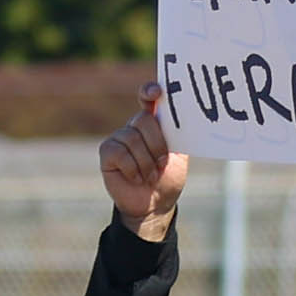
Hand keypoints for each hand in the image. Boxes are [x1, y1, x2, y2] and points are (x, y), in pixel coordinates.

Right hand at [98, 88, 187, 244]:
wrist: (155, 203)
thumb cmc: (168, 176)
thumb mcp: (179, 154)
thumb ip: (178, 135)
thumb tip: (189, 118)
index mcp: (154, 123)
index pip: (148, 98)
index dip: (150, 91)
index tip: (157, 92)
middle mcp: (135, 127)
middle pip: (143, 119)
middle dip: (157, 144)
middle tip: (162, 163)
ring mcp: (119, 138)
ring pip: (133, 138)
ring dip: (147, 162)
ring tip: (151, 175)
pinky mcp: (107, 153)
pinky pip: (120, 153)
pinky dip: (133, 169)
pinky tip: (137, 178)